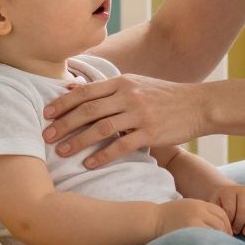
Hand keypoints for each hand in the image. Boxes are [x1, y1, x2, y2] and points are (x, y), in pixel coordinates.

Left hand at [44, 73, 206, 167]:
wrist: (199, 105)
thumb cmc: (164, 96)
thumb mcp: (136, 84)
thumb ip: (108, 88)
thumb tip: (74, 87)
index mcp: (123, 81)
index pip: (86, 91)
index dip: (63, 102)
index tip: (46, 114)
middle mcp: (129, 95)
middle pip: (88, 109)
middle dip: (64, 123)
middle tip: (46, 136)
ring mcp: (140, 114)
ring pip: (101, 127)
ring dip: (78, 140)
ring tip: (62, 151)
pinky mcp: (151, 132)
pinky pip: (121, 146)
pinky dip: (102, 155)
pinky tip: (89, 163)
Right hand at [152, 198, 231, 237]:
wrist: (152, 220)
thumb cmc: (170, 216)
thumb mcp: (188, 207)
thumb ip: (204, 213)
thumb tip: (223, 227)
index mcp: (199, 204)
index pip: (221, 213)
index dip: (227, 224)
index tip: (227, 233)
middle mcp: (198, 211)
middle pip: (220, 223)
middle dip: (225, 233)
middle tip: (225, 243)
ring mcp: (194, 222)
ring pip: (216, 232)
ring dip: (218, 240)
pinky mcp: (188, 233)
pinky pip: (205, 239)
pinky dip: (209, 244)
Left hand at [212, 186, 244, 235]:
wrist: (228, 193)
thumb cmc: (220, 205)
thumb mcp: (214, 206)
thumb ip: (215, 215)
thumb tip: (218, 231)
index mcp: (229, 192)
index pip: (230, 210)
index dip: (229, 223)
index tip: (227, 230)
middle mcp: (243, 191)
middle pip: (244, 210)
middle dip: (240, 224)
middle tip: (236, 232)